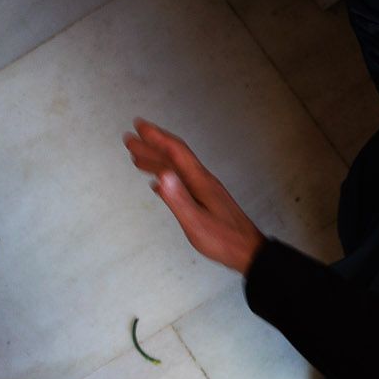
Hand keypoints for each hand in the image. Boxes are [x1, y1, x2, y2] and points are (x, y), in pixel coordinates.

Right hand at [123, 119, 264, 274]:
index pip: (175, 152)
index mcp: (199, 182)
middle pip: (174, 158)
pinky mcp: (203, 200)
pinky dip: (165, 179)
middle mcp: (201, 181)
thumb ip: (178, 198)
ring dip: (156, 161)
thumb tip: (160, 176)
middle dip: (151, 146)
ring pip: (175, 170)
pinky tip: (158, 184)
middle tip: (131, 139)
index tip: (139, 127)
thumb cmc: (222, 239)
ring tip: (137, 158)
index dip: (156, 137)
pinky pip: (180, 183)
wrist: (247, 251)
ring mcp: (203, 190)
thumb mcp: (196, 221)